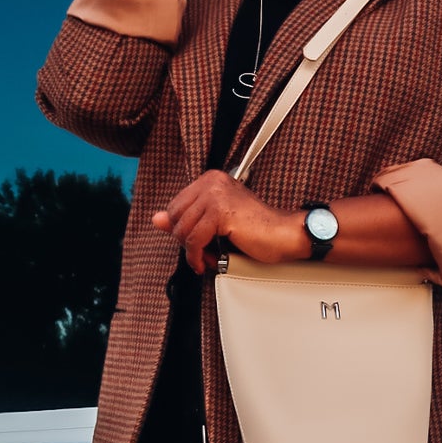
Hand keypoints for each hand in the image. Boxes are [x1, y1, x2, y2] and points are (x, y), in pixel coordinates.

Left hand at [153, 171, 306, 274]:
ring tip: (207, 258)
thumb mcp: (216, 224)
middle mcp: (211, 182)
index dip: (183, 230)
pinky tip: (206, 262)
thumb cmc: (258, 230)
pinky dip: (196, 256)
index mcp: (210, 180)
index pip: (176, 206)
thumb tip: (157, 219)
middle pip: (175, 217)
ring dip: (192, 252)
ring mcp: (215, 195)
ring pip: (183, 230)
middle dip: (186, 241)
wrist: (284, 235)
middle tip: (202, 253)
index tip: (197, 243)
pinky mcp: (220, 212)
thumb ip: (187, 219)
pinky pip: (194, 240)